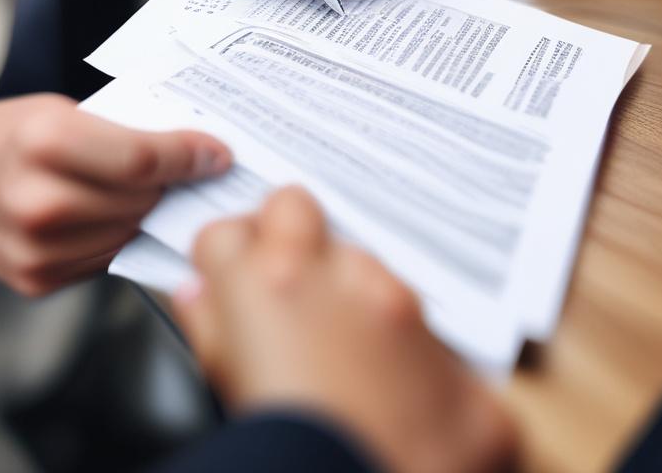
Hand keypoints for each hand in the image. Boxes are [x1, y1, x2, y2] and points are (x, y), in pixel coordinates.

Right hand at [0, 94, 230, 294]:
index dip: (190, 156)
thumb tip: (190, 149)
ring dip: (149, 213)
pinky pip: (105, 258)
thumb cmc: (9, 137)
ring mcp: (37, 249)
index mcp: (44, 143)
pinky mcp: (38, 280)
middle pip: (142, 199)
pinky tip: (111, 215)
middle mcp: (38, 202)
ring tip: (151, 191)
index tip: (216, 153)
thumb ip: (119, 131)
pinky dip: (118, 236)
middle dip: (174, 183)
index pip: (142, 159)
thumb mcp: (57, 111)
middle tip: (193, 169)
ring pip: (130, 233)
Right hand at [173, 187, 514, 472]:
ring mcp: (414, 320)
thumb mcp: (222, 386)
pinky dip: (412, 368)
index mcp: (274, 286)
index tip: (229, 276)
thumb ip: (207, 325)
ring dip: (354, 298)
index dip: (224, 256)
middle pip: (300, 213)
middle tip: (283, 292)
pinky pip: (433, 347)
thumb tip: (200, 294)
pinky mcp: (461, 370)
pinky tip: (397, 413)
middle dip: (285, 241)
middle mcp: (348, 281)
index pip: (231, 228)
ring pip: (373, 269)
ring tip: (346, 367)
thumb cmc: (281, 457)